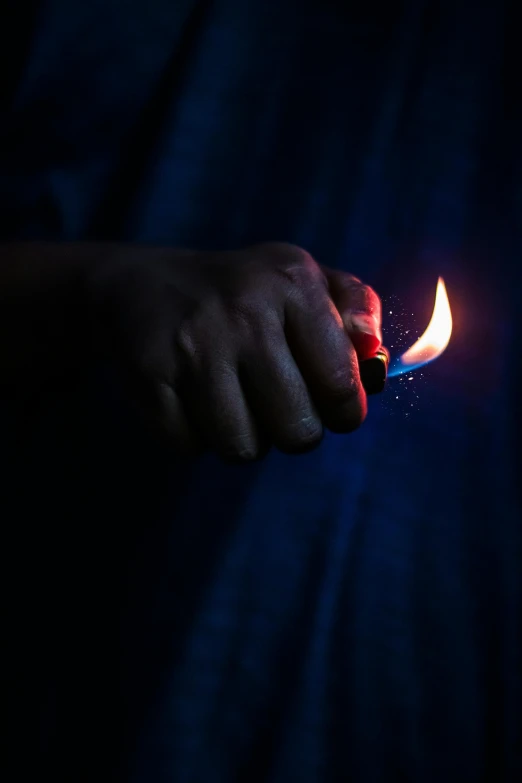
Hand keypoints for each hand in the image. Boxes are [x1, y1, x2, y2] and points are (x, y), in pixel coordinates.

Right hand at [88, 242, 381, 459]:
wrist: (137, 287)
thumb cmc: (241, 295)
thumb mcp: (302, 281)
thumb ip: (357, 314)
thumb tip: (377, 371)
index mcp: (293, 281)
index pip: (342, 387)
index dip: (344, 413)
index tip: (330, 405)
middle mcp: (244, 309)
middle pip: (298, 432)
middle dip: (293, 429)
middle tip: (274, 401)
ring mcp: (193, 344)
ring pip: (243, 448)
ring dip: (242, 436)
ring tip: (229, 397)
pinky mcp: (150, 375)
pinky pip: (190, 447)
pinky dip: (193, 435)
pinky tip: (188, 397)